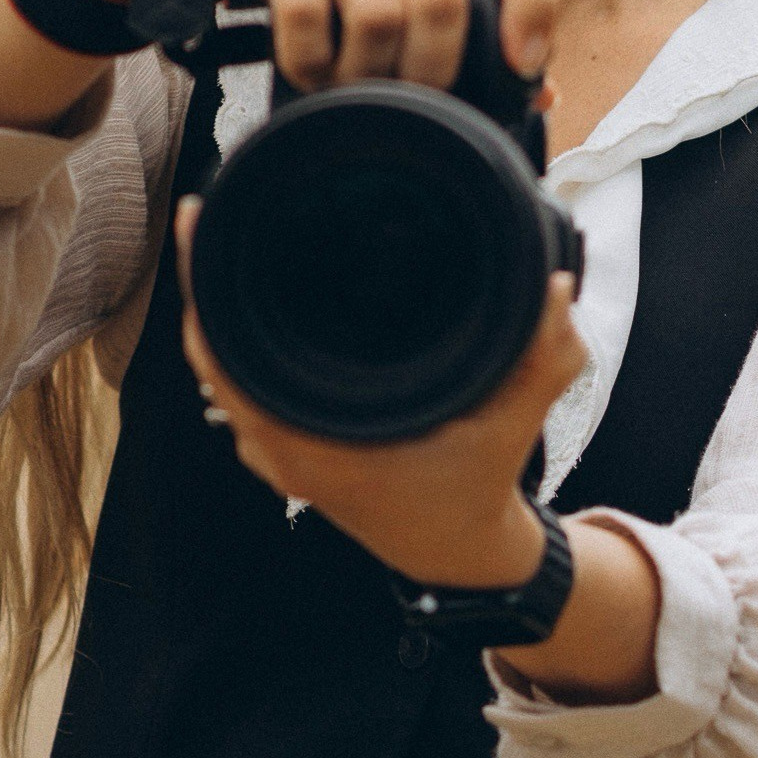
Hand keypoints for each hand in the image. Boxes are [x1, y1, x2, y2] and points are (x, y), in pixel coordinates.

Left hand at [177, 199, 586, 582]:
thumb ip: (543, 358)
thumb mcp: (514, 423)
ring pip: (219, 366)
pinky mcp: (282, 445)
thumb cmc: (474, 488)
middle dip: (205, 278)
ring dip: (217, 305)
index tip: (203, 225)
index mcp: (320, 444)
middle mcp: (282, 448)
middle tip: (206, 206)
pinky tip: (240, 289)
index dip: (208, 292)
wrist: (455, 550)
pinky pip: (238, 382)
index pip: (230, 360)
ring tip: (215, 232)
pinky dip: (233, 337)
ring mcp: (274, 451)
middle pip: (211, 350)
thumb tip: (554, 284)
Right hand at [215, 0, 559, 90]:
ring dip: (366, 74)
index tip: (524, 65)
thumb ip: (469, 8)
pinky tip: (312, 68)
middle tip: (412, 98)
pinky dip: (313, 63)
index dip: (535, 10)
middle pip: (442, 0)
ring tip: (354, 84)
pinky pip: (309, 18)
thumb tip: (536, 87)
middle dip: (430, 70)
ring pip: (379, 17)